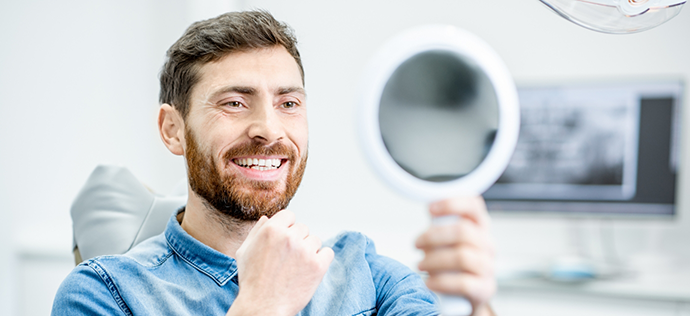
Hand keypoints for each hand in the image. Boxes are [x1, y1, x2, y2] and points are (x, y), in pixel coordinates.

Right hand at [227, 210, 333, 315]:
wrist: (262, 307)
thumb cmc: (252, 281)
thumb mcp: (244, 252)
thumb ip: (256, 232)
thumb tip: (267, 218)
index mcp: (271, 230)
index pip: (289, 215)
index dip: (287, 227)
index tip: (285, 241)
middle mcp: (289, 237)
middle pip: (303, 228)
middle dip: (297, 240)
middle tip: (288, 259)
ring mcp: (305, 251)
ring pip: (315, 240)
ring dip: (309, 250)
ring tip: (297, 267)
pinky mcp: (318, 265)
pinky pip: (328, 253)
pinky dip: (322, 260)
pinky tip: (310, 269)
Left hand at [415, 196, 495, 315]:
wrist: (464, 296)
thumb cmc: (451, 263)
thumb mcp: (446, 240)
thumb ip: (440, 225)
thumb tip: (429, 211)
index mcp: (479, 227)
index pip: (474, 206)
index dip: (452, 203)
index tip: (430, 209)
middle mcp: (487, 244)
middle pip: (463, 231)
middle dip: (433, 237)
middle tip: (417, 244)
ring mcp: (488, 267)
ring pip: (462, 257)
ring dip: (434, 260)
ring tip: (421, 265)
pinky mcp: (484, 289)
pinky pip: (463, 283)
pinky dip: (441, 282)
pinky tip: (429, 282)